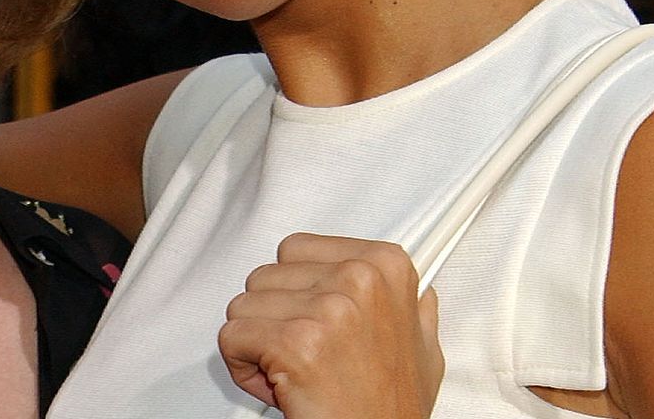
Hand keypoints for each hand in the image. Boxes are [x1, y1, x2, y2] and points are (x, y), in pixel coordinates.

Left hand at [219, 233, 442, 417]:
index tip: (315, 321)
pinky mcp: (294, 343)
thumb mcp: (422, 348)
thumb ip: (411, 307)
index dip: (295, 293)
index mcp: (386, 266)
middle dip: (273, 317)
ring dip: (257, 342)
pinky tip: (278, 385)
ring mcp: (327, 309)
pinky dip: (242, 367)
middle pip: (265, 275)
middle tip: (304, 353)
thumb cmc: (389, 408)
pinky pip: (231, 338)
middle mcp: (358, 278)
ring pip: (244, 305)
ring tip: (294, 370)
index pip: (296, 250)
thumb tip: (415, 289)